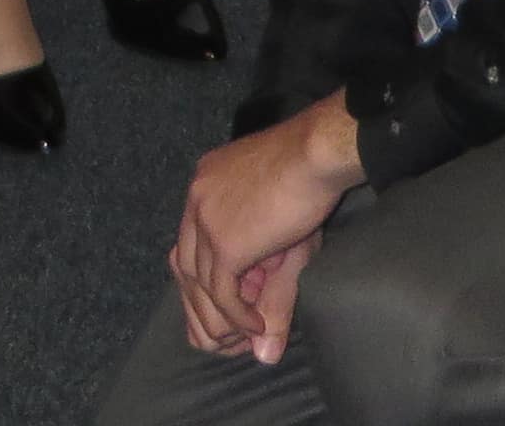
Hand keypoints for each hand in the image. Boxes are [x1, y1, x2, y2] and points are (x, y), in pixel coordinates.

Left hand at [172, 96, 356, 361]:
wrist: (318, 154)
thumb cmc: (309, 179)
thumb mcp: (284, 230)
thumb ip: (271, 287)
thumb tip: (265, 350)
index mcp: (205, 182)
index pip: (190, 240)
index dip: (205, 277)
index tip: (227, 305)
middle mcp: (195, 198)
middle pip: (186, 265)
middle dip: (203, 306)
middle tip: (229, 336)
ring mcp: (205, 219)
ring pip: (199, 283)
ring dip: (219, 318)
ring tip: (244, 339)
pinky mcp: (223, 242)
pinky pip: (220, 292)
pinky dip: (236, 315)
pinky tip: (256, 327)